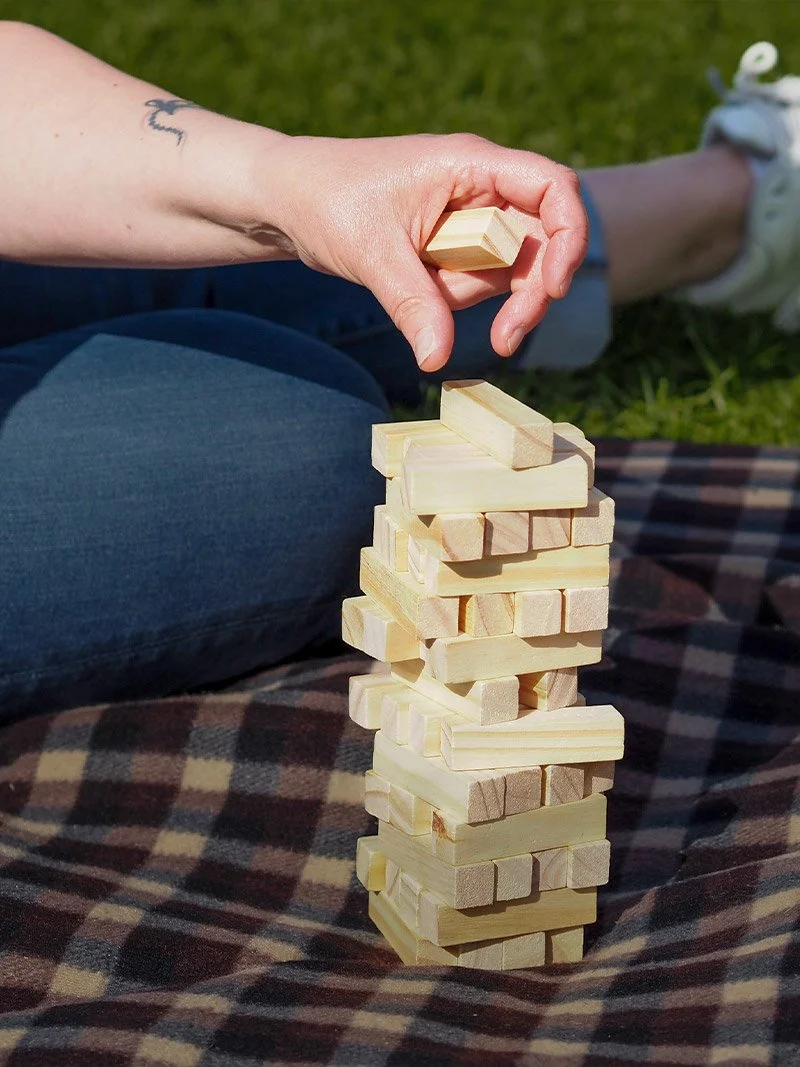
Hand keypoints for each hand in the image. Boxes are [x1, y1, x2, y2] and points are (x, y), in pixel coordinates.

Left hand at [270, 133, 588, 370]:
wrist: (291, 203)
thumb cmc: (328, 202)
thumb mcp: (371, 254)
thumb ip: (412, 304)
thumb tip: (437, 359)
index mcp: (471, 165)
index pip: (553, 187)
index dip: (568, 236)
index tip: (551, 286)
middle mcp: (482, 190)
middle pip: (542, 242)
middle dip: (532, 292)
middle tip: (505, 339)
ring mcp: (473, 221)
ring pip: (512, 272)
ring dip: (483, 301)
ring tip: (424, 298)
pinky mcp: (458, 249)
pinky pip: (480, 284)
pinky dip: (459, 303)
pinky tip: (422, 298)